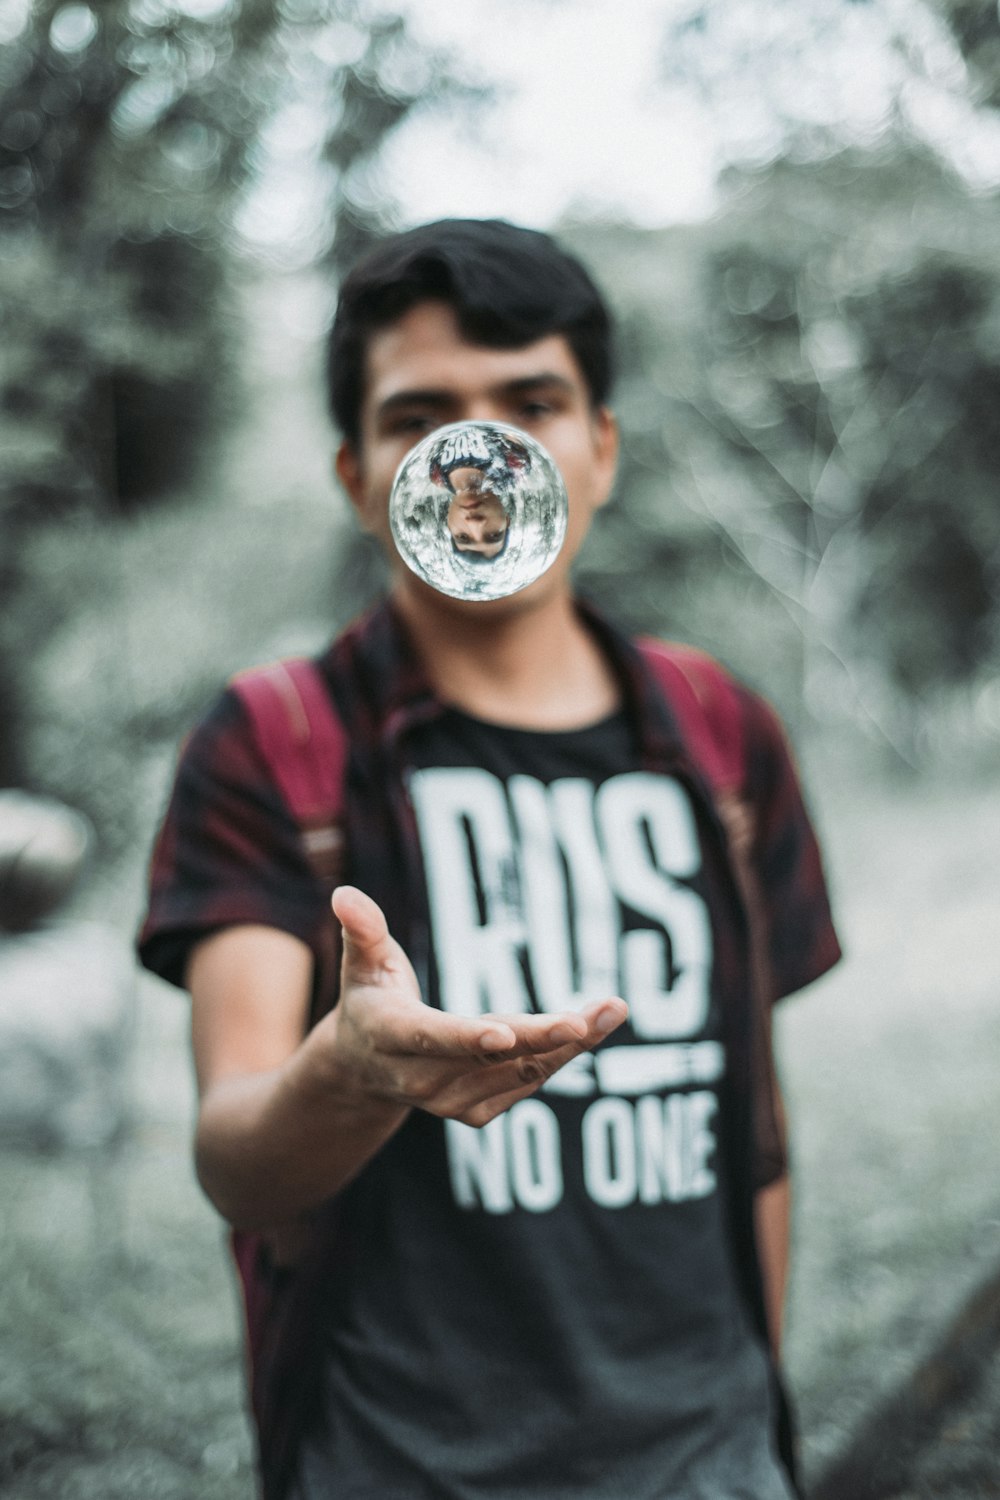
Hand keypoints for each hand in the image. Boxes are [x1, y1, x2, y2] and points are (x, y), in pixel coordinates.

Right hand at [324, 886, 626, 1127]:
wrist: (366, 1068)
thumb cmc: (370, 998)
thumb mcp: (362, 962)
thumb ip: (363, 930)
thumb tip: (344, 893)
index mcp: (394, 1037)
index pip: (433, 1038)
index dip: (469, 1037)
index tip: (507, 1033)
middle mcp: (424, 1079)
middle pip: (492, 1058)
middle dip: (543, 1037)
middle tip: (587, 1018)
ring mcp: (453, 1101)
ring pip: (521, 1071)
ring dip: (571, 1044)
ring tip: (613, 1009)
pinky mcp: (479, 1111)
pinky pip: (528, 1080)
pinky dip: (563, 1055)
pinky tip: (596, 1026)